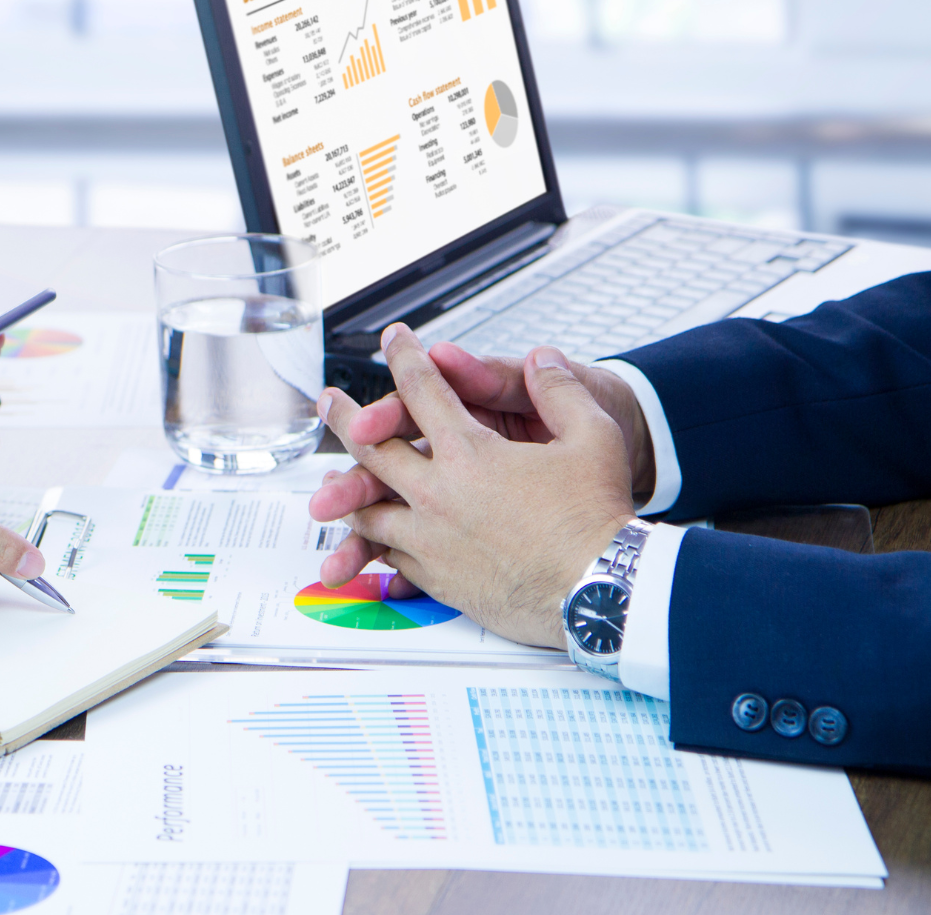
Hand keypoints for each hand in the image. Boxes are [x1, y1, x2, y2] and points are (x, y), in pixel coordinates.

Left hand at [311, 325, 636, 648]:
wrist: (602, 591)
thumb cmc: (598, 518)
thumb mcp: (594, 437)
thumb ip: (561, 391)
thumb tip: (543, 359)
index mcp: (469, 452)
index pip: (422, 389)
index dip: (404, 356)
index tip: (393, 339)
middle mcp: (438, 494)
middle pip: (372, 447)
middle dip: (344, 417)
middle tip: (328, 401)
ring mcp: (431, 540)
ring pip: (369, 510)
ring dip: (349, 490)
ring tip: (329, 481)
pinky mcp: (438, 580)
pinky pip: (392, 557)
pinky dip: (377, 545)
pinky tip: (371, 542)